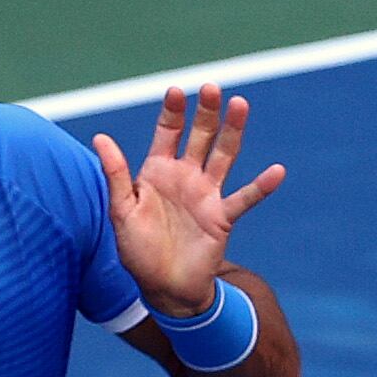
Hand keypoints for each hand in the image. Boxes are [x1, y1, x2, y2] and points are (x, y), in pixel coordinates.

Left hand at [96, 85, 285, 317]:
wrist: (163, 288)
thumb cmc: (137, 250)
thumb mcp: (121, 210)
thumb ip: (116, 174)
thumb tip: (99, 137)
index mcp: (158, 171)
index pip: (168, 131)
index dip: (172, 112)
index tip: (176, 91)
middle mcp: (186, 177)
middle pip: (200, 136)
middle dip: (206, 112)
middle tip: (212, 88)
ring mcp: (207, 195)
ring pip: (223, 156)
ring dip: (232, 131)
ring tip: (240, 105)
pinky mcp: (222, 218)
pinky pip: (245, 198)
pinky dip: (262, 186)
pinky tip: (277, 171)